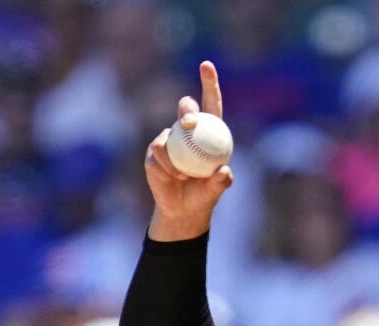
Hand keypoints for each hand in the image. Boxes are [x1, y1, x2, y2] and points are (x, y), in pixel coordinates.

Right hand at [146, 61, 232, 240]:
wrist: (182, 208)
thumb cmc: (204, 195)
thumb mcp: (216, 190)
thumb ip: (221, 181)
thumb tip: (224, 172)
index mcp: (209, 132)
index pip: (210, 103)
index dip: (209, 82)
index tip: (206, 65)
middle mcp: (188, 131)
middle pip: (186, 109)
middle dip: (187, 109)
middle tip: (189, 122)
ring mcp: (169, 139)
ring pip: (169, 136)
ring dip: (176, 157)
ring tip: (184, 176)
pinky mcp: (154, 151)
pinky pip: (158, 152)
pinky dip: (167, 166)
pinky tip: (174, 177)